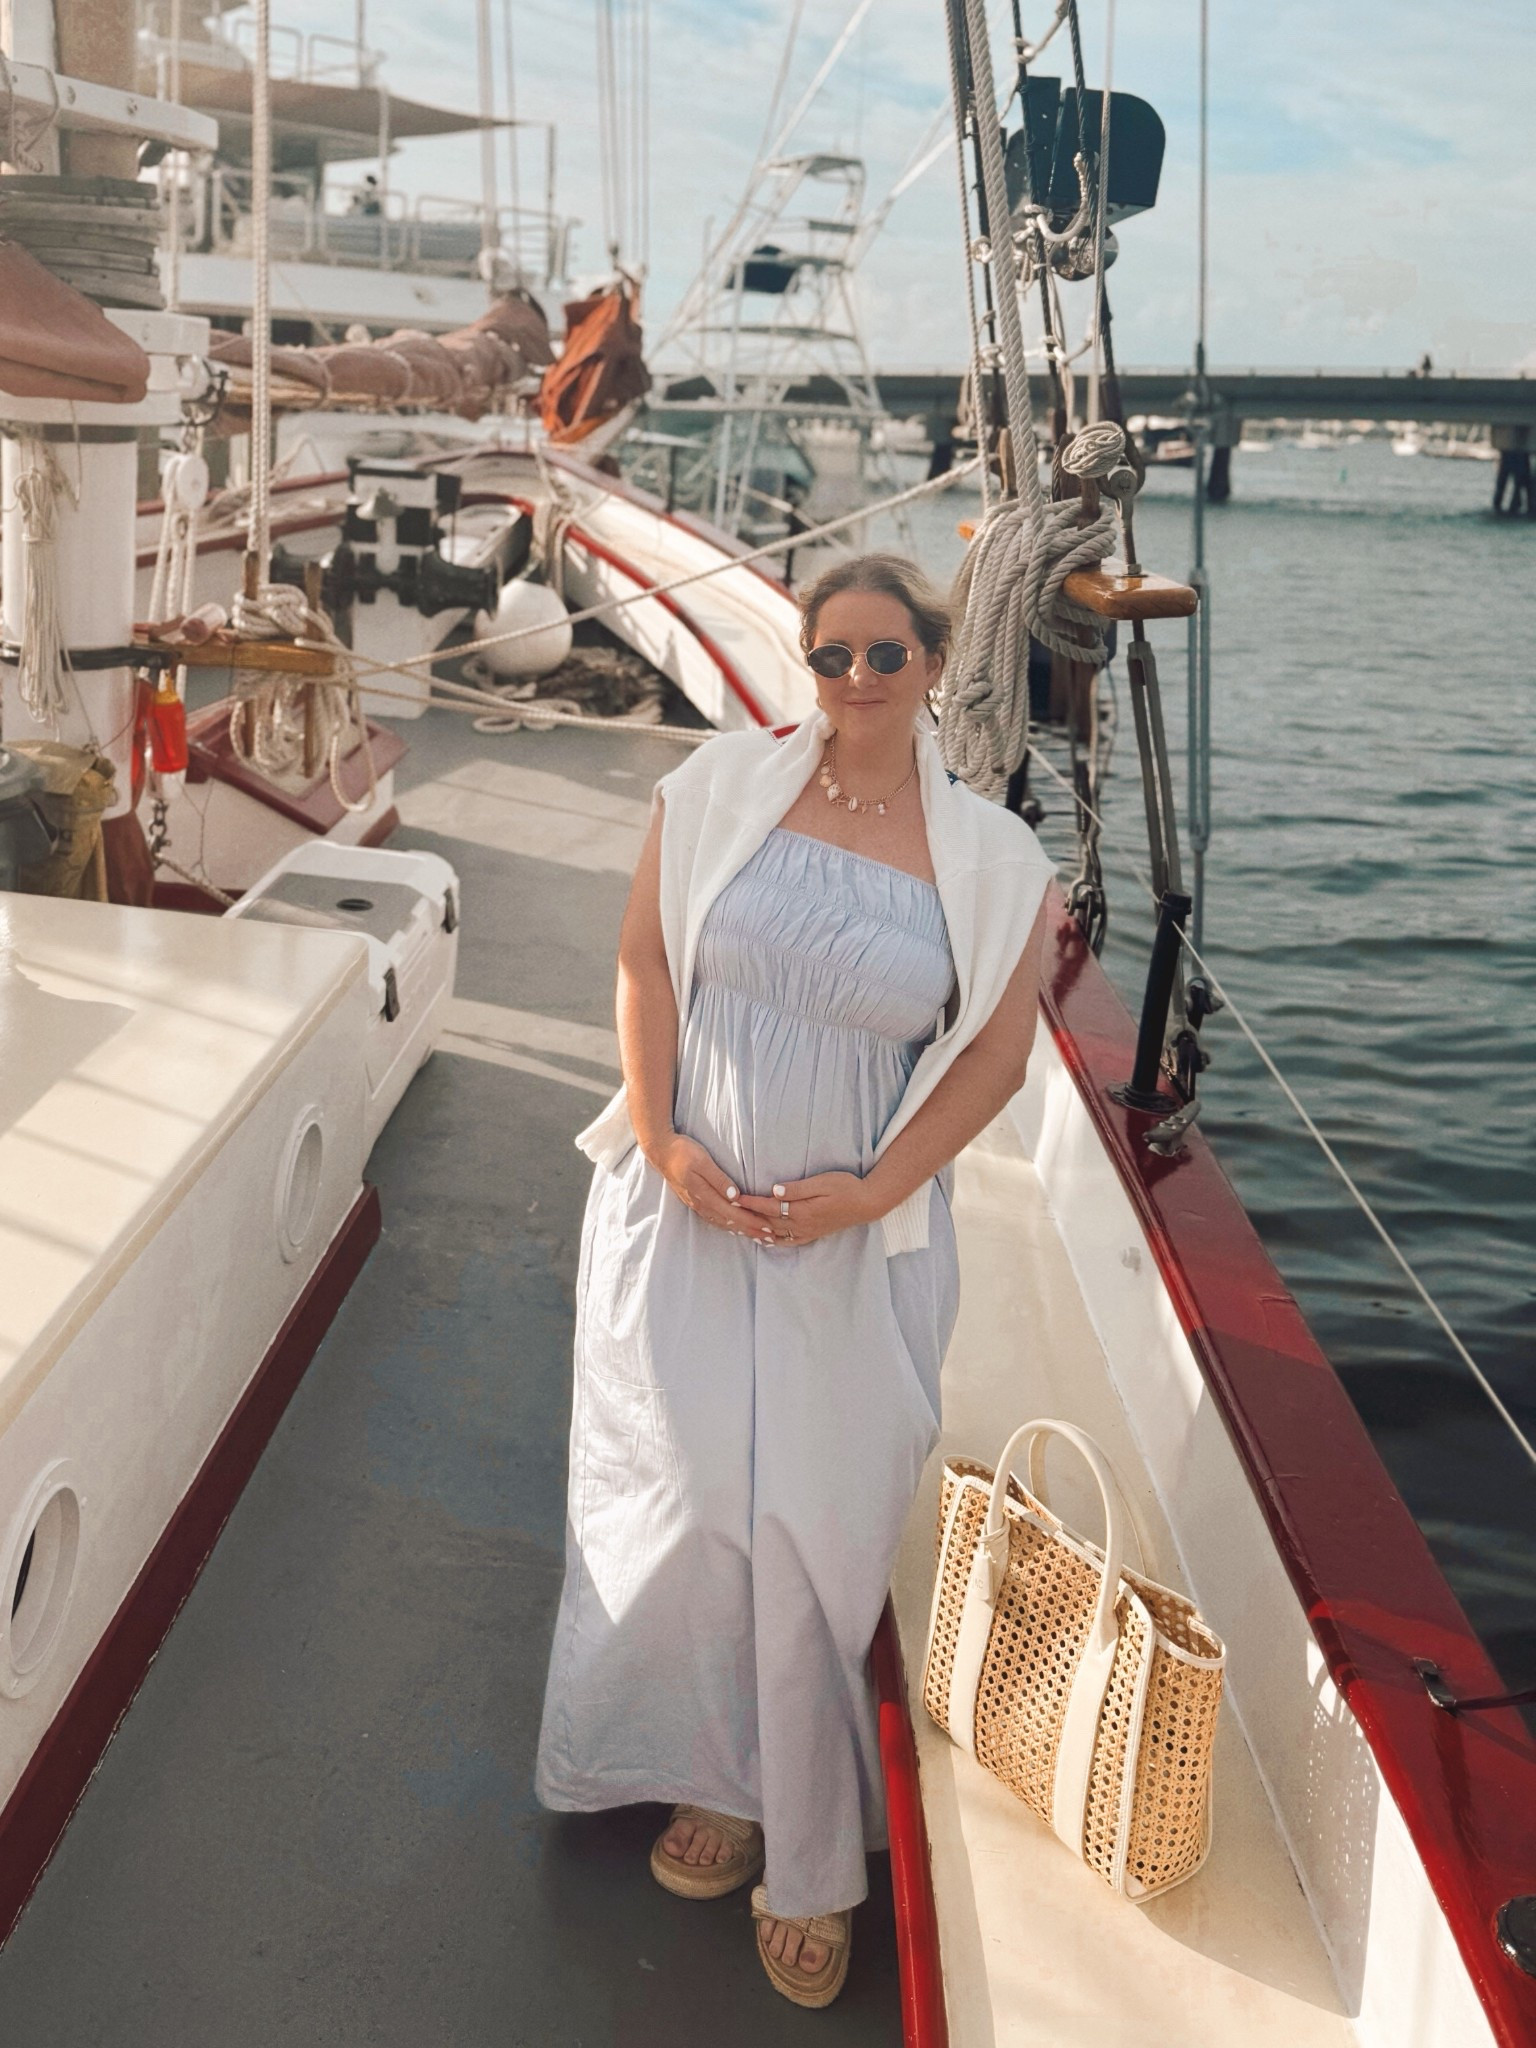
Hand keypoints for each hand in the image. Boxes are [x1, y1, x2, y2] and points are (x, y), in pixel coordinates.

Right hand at [651, 1133, 777, 1243]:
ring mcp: (696, 1204)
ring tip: (757, 1236)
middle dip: (751, 1230)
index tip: (768, 1228)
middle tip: (770, 1237)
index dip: (751, 1221)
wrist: (661, 1152)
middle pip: (730, 1222)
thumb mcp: (702, 1160)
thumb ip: (718, 1179)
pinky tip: (734, 1228)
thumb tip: (735, 1196)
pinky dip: (728, 1226)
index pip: (733, 1213)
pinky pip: (714, 1219)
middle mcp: (701, 1204)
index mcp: (704, 1194)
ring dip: (740, 1230)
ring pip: (722, 1223)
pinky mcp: (694, 1201)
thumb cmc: (683, 1152)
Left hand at [735, 1172, 878, 1247]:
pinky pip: (789, 1241)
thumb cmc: (846, 1187)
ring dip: (757, 1231)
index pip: (768, 1207)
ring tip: (740, 1227)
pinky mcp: (813, 1234)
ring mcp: (807, 1231)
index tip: (734, 1198)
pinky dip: (774, 1241)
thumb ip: (797, 1189)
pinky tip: (765, 1239)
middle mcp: (801, 1224)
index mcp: (801, 1210)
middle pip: (768, 1223)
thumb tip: (773, 1191)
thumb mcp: (822, 1183)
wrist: (867, 1203)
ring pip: (776, 1234)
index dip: (750, 1202)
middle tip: (729, 1213)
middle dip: (748, 1217)